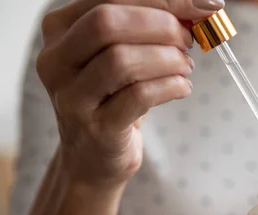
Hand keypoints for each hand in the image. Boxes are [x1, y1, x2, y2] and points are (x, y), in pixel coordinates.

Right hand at [36, 0, 222, 186]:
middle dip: (161, 26)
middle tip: (188, 40)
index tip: (202, 6)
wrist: (93, 157)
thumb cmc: (112, 97)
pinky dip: (170, 87)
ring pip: (121, 61)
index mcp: (59, 29)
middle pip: (107, 23)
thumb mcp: (121, 54)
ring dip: (168, 60)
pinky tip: (182, 87)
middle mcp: (55, 61)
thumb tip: (199, 7)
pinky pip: (139, 97)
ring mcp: (72, 97)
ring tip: (185, 67)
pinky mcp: (96, 129)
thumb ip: (148, 27)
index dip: (163, 0)